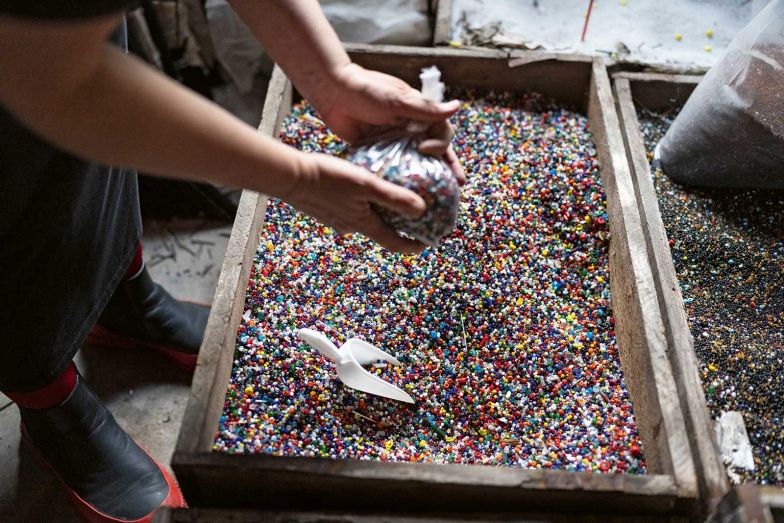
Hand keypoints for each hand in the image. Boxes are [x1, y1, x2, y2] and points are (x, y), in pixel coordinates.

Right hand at [283, 152, 426, 252]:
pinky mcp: (328, 210)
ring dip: (383, 213)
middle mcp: (352, 227)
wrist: (289, 175)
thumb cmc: (327, 178)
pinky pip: (353, 210)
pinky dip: (366, 204)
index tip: (428, 242)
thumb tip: (422, 211)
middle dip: (401, 226)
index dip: (414, 246)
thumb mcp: (366, 184)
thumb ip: (394, 197)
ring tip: (394, 195)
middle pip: (383, 232)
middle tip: (417, 214)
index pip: (395, 244)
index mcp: (364, 225)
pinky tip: (366, 187)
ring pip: (367, 220)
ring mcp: (338, 220)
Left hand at [315, 64, 465, 184]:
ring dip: (426, 177)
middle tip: (457, 186)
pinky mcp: (378, 150)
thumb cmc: (368, 90)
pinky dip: (400, 179)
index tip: (426, 150)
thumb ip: (427, 108)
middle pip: (435, 151)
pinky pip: (393, 167)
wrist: (333, 92)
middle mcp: (411, 128)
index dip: (441, 145)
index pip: (442, 133)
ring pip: (416, 161)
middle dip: (447, 168)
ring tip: (436, 196)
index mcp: (419, 114)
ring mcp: (395, 140)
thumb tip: (458, 106)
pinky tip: (404, 193)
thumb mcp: (399, 99)